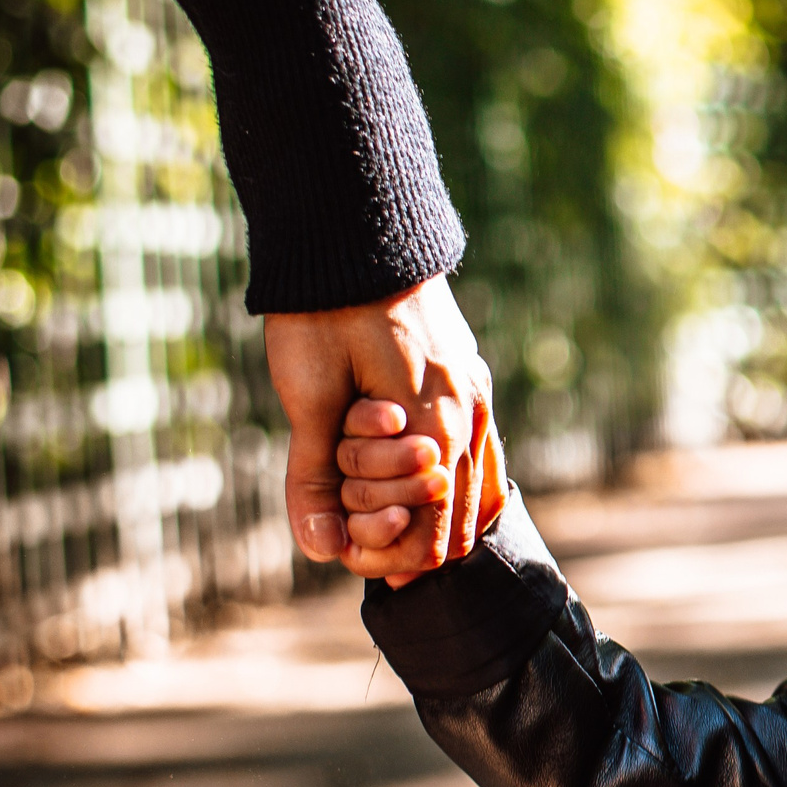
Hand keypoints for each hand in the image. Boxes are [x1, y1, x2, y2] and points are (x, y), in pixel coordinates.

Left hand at [263, 276, 502, 579]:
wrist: (350, 232)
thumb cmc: (321, 313)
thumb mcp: (306, 396)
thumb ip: (315, 475)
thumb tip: (319, 547)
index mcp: (433, 421)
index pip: (434, 526)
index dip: (390, 554)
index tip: (346, 553)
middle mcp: (468, 411)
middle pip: (459, 514)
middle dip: (406, 535)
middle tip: (353, 531)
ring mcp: (474, 391)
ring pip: (478, 484)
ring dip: (430, 509)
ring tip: (382, 514)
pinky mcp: (467, 374)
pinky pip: (479, 449)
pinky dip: (454, 481)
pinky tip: (426, 488)